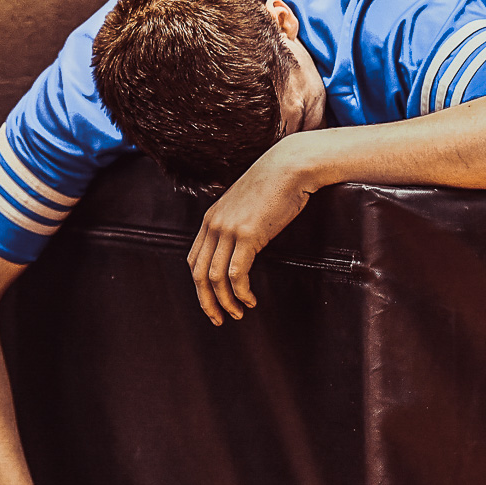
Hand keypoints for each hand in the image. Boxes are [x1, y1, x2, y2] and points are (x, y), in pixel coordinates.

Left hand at [188, 137, 319, 323]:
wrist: (291, 166)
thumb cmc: (276, 183)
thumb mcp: (247, 203)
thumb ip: (238, 221)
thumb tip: (244, 242)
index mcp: (211, 218)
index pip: (194, 259)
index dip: (200, 286)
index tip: (212, 301)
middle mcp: (214, 225)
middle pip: (199, 273)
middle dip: (207, 301)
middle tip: (219, 318)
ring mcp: (229, 229)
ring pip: (215, 278)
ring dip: (225, 302)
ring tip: (238, 313)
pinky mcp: (248, 235)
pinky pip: (237, 274)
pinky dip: (241, 293)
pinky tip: (250, 300)